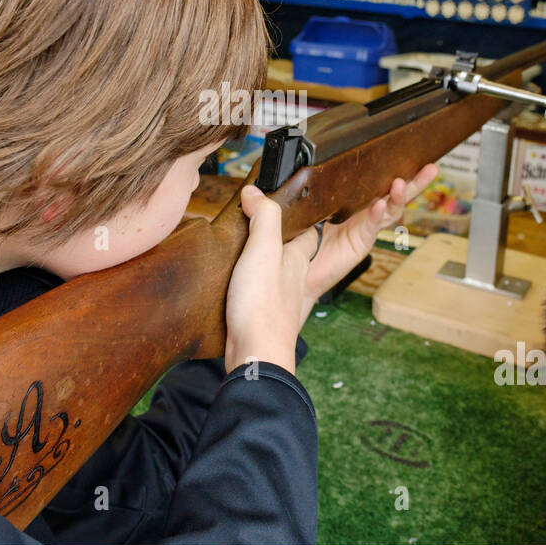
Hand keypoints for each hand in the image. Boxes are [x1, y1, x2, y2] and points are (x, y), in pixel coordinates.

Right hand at [224, 185, 318, 374]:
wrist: (255, 354)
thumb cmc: (264, 305)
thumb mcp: (264, 250)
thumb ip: (264, 217)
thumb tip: (255, 190)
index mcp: (298, 260)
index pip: (309, 231)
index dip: (303, 215)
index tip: (291, 201)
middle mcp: (292, 279)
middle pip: (291, 251)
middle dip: (280, 236)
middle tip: (260, 218)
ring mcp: (276, 298)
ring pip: (274, 271)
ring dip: (263, 258)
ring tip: (244, 243)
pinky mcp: (259, 314)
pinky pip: (257, 290)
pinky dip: (249, 280)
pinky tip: (236, 279)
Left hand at [301, 164, 438, 315]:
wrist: (301, 271)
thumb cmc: (305, 239)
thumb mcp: (311, 208)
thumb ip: (320, 193)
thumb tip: (318, 171)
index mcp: (353, 202)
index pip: (376, 182)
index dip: (391, 169)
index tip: (405, 154)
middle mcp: (363, 214)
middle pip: (394, 194)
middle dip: (414, 181)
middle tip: (430, 168)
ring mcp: (364, 228)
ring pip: (390, 209)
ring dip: (398, 196)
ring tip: (401, 183)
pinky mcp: (360, 242)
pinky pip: (372, 225)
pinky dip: (376, 214)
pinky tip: (381, 204)